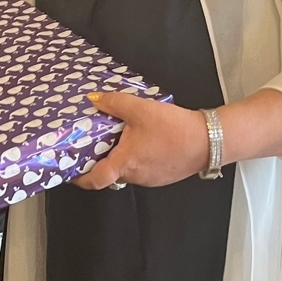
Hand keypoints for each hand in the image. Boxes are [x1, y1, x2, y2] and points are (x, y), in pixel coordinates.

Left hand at [72, 92, 208, 189]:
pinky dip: (138, 156)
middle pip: (109, 172)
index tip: (71, 170)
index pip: (94, 180)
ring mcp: (150, 178)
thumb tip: (96, 100)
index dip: (79, 177)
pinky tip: (145, 140)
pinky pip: (143, 168)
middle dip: (101, 158)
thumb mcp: (141, 109)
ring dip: (121, 156)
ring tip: (123, 135)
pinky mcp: (162, 175)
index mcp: (125, 164)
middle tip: (96, 142)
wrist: (210, 140)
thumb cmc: (177, 130)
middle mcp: (136, 176)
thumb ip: (114, 103)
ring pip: (127, 169)